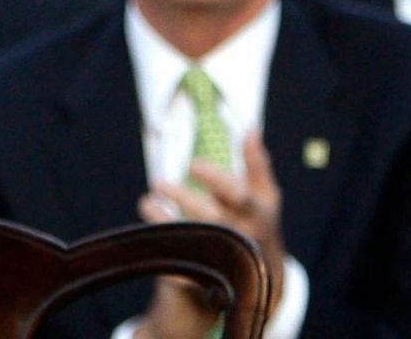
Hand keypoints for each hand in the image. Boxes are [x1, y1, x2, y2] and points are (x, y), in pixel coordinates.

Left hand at [134, 131, 284, 334]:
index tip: (192, 164)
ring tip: (148, 202)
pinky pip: (177, 272)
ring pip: (189, 242)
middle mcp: (240, 237)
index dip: (214, 178)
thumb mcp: (264, 196)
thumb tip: (250, 129)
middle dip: (183, 198)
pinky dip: (161, 253)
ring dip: (163, 221)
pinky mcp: (203, 280)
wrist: (260, 282)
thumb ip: (256, 164)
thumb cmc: (256, 223)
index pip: (237, 194)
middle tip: (159, 182)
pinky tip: (146, 237)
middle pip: (210, 218)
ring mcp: (223, 260)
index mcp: (256, 213)